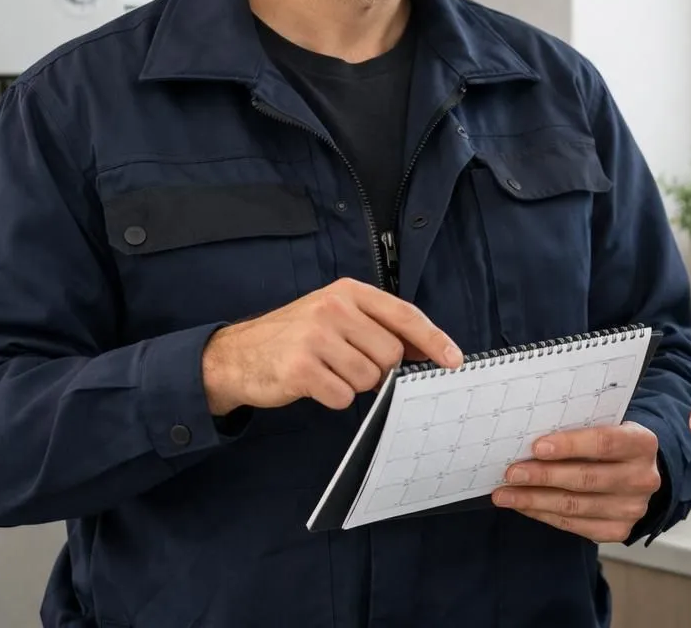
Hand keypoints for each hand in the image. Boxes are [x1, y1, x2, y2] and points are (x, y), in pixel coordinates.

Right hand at [201, 277, 461, 414]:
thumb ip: (377, 327)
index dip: (433, 339)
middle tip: (348, 364)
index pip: (403, 314)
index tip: (454, 359)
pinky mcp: (300, 369)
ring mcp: (315, 337)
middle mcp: (333, 308)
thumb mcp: (336, 316)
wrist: (236, 355)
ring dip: (354, 384)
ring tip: (327, 371)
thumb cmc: (296, 336)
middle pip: (390, 353)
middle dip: (378, 369)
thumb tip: (427, 351)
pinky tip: (314, 384)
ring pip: (369, 378)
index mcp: (348, 291)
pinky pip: (343, 397)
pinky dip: (333, 397)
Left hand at [491, 422, 661, 542]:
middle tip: (511, 473)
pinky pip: (573, 525)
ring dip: (534, 500)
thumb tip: (530, 441)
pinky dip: (544, 514)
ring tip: (505, 494)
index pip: (604, 442)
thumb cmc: (610, 443)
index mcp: (642, 443)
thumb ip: (579, 429)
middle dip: (543, 476)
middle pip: (586, 479)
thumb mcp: (605, 426)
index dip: (569, 445)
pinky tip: (524, 505)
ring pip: (575, 506)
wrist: (636, 473)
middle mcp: (642, 478)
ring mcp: (632, 508)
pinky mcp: (618, 530)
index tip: (536, 447)